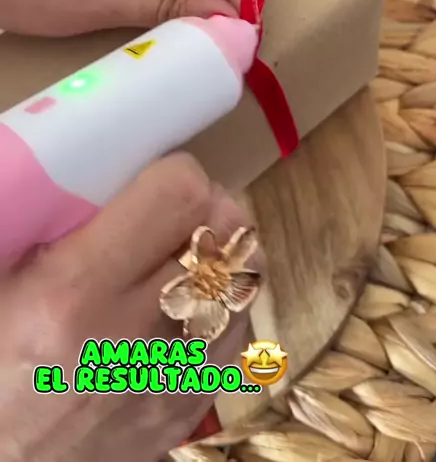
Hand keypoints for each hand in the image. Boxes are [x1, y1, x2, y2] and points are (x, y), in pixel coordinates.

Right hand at [0, 153, 259, 461]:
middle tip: (178, 211)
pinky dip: (223, 306)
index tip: (158, 178)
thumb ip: (53, 220)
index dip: (176, 174)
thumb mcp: (2, 274)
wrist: (0, 460)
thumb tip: (104, 168)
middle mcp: (133, 336)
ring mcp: (170, 381)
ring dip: (223, 257)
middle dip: (207, 208)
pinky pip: (239, 334)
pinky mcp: (189, 411)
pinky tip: (188, 306)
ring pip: (245, 282)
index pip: (179, 196)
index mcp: (74, 292)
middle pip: (225, 234)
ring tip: (186, 256)